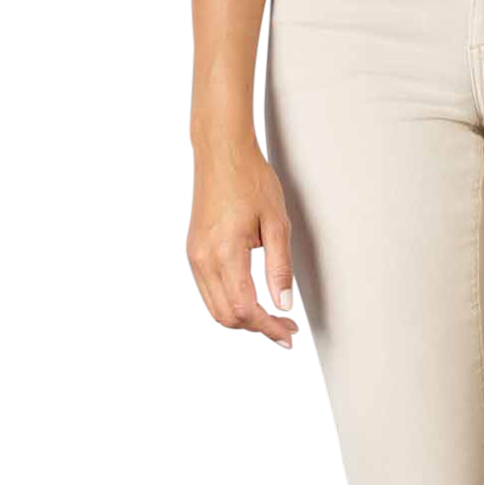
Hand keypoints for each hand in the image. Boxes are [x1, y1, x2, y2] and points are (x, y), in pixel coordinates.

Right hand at [187, 141, 298, 345]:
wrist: (222, 152)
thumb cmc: (248, 178)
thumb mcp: (276, 223)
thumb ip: (280, 267)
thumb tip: (284, 302)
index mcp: (224, 252)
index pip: (245, 307)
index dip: (268, 326)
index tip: (287, 332)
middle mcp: (204, 258)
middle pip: (228, 315)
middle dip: (258, 327)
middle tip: (285, 327)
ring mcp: (196, 256)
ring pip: (217, 307)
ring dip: (244, 317)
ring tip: (272, 316)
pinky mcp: (196, 252)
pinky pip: (210, 291)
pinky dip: (232, 302)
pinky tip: (253, 299)